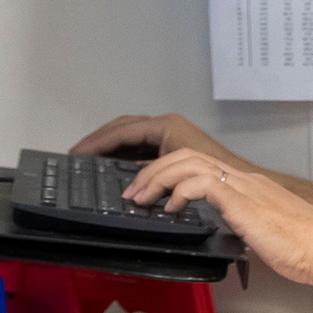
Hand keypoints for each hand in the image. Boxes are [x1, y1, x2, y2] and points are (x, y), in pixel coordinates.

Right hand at [73, 113, 244, 169]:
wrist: (237, 179)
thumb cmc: (210, 173)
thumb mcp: (172, 172)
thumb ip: (146, 176)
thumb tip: (123, 188)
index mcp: (164, 126)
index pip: (122, 131)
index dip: (97, 142)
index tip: (76, 153)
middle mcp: (165, 125)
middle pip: (123, 127)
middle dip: (99, 139)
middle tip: (76, 154)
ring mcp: (169, 133)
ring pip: (131, 135)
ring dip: (109, 145)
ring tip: (87, 159)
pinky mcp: (172, 143)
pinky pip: (140, 144)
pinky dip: (123, 151)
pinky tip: (111, 164)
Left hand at [126, 148, 312, 294]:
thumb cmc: (306, 249)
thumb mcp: (268, 235)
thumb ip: (247, 229)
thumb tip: (234, 238)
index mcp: (250, 186)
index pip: (201, 165)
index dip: (169, 174)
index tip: (151, 193)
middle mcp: (245, 180)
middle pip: (187, 155)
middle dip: (152, 171)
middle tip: (133, 193)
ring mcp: (244, 187)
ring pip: (188, 162)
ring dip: (156, 178)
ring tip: (140, 198)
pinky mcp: (242, 200)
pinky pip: (200, 182)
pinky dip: (178, 191)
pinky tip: (170, 208)